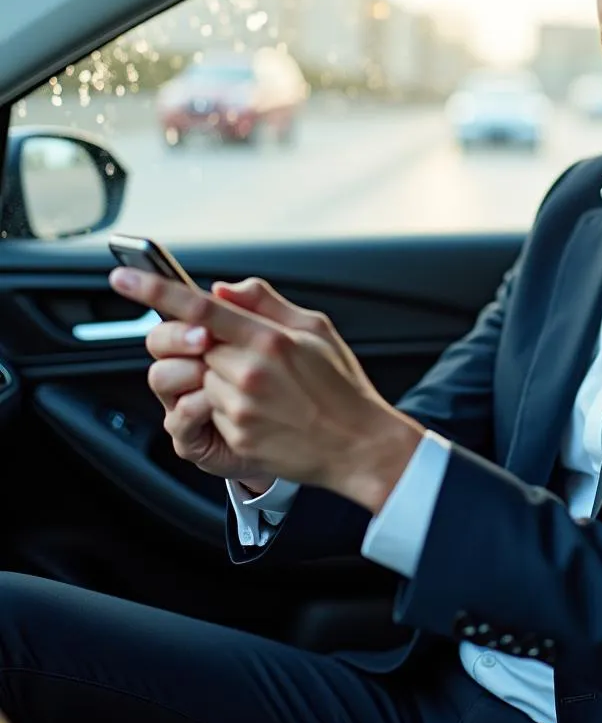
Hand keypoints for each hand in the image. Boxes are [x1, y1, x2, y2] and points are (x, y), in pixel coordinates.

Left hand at [113, 268, 424, 511]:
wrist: (357, 443)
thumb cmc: (341, 384)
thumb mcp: (316, 328)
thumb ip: (266, 302)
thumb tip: (222, 288)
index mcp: (270, 339)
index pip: (200, 308)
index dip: (156, 292)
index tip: (122, 278)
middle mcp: (250, 372)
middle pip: (193, 346)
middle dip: (204, 343)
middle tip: (232, 348)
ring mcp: (240, 408)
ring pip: (199, 379)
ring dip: (218, 377)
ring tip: (260, 386)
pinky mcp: (236, 437)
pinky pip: (209, 411)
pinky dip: (226, 406)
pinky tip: (262, 409)